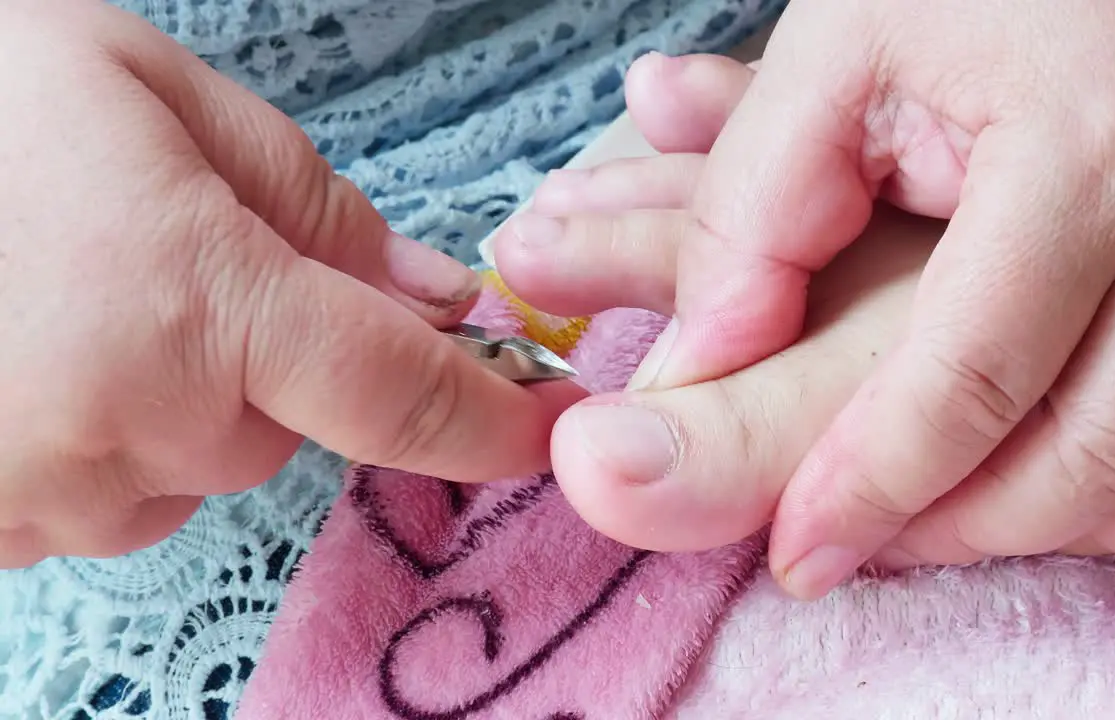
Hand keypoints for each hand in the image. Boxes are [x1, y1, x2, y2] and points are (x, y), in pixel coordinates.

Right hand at [0, 0, 578, 566]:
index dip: (493, 421)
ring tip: (65, 285)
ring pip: (199, 456)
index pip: (403, 395)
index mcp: (197, 307)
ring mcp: (50, 497)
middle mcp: (135, 428)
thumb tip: (439, 301)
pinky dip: (102, 423)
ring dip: (177, 384)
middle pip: (291, 419)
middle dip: (271, 346)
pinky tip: (21, 344)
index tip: (552, 426)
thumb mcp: (151, 96)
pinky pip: (111, 486)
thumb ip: (315, 208)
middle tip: (166, 250)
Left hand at [494, 49, 1114, 594]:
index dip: (872, 486)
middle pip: (1095, 453)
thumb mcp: (851, 43)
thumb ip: (757, 198)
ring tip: (953, 517)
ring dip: (1064, 527)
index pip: (970, 379)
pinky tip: (1070, 477)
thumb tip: (699, 359)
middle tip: (871, 540)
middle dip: (965, 529)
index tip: (801, 551)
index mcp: (1093, 146)